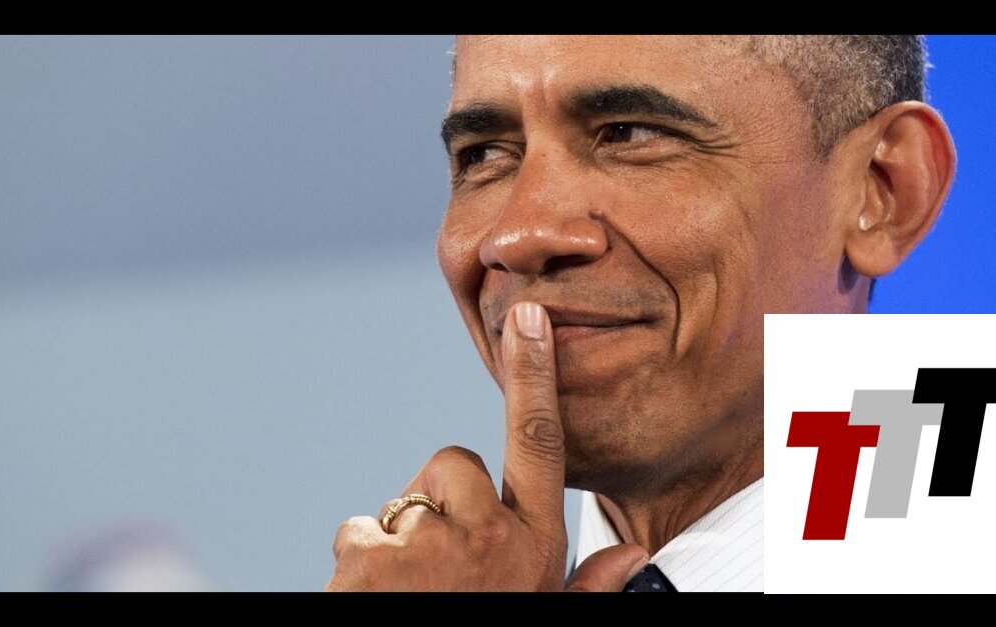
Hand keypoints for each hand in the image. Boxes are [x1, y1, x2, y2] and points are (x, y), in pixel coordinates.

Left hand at [326, 301, 649, 590]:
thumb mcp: (545, 617)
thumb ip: (590, 588)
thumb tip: (636, 553)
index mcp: (536, 546)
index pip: (541, 441)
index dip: (535, 374)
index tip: (529, 316)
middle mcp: (489, 537)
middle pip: (453, 463)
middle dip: (440, 501)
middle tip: (441, 568)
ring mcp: (430, 546)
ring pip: (402, 500)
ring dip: (400, 538)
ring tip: (410, 595)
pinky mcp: (372, 558)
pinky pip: (358, 530)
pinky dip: (359, 563)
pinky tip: (375, 600)